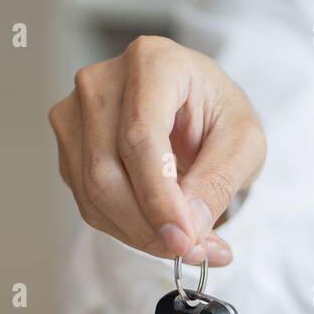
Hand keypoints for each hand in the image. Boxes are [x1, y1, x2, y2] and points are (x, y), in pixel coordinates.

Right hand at [48, 35, 265, 266]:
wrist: (196, 110)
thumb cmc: (219, 116)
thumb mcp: (243, 145)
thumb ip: (218, 184)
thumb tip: (187, 230)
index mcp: (152, 63)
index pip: (139, 137)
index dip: (158, 197)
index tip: (183, 239)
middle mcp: (102, 83)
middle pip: (107, 171)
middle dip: (149, 225)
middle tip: (190, 250)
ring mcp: (76, 114)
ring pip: (93, 194)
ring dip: (140, 234)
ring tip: (184, 242)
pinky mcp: (70, 147)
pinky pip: (89, 203)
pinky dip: (126, 229)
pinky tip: (159, 228)